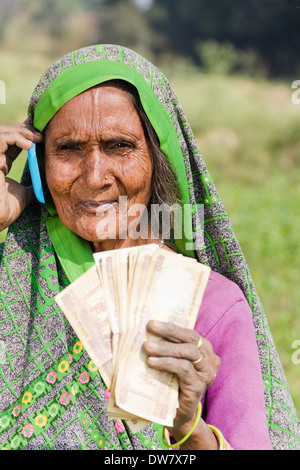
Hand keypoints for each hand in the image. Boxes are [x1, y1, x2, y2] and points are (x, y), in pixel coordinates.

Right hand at [0, 121, 42, 231]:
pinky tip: (29, 146)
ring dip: (21, 132)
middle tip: (40, 135)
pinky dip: (16, 138)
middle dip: (24, 130)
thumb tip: (45, 186)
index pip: (11, 142)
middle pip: (5, 132)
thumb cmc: (6, 209)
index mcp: (1, 164)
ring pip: (2, 132)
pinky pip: (1, 140)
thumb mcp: (24, 195)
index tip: (41, 136)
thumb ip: (32, 188)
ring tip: (37, 139)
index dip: (24, 135)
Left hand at [143, 320, 220, 448]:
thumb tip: (147, 329)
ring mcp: (207, 373)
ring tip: (147, 347)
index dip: (171, 326)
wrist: (176, 413)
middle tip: (150, 327)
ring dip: (165, 348)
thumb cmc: (171, 381)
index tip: (152, 322)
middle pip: (190, 339)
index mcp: (204, 348)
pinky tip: (152, 362)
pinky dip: (166, 363)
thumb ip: (167, 345)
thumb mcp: (171, 360)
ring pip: (188, 352)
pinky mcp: (200, 386)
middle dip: (169, 331)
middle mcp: (210, 359)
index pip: (189, 332)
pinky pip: (183, 369)